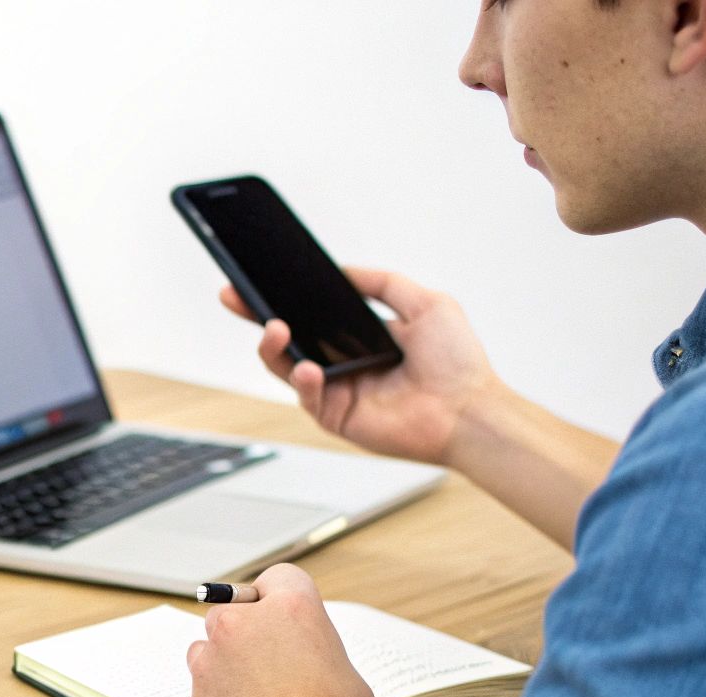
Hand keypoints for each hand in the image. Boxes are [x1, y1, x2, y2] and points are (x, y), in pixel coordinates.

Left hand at [187, 563, 385, 696]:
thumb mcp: (343, 666)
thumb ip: (314, 648)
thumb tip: (308, 660)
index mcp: (291, 605)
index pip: (278, 577)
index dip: (278, 596)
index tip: (275, 612)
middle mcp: (245, 619)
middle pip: (234, 609)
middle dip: (244, 629)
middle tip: (264, 660)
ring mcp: (214, 651)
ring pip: (209, 643)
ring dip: (223, 660)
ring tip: (252, 693)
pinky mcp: (197, 685)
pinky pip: (201, 681)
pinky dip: (214, 692)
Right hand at [221, 267, 503, 465]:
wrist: (470, 409)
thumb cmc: (459, 362)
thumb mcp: (426, 302)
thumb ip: (383, 282)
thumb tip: (343, 269)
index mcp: (360, 338)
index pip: (312, 316)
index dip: (283, 299)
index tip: (257, 280)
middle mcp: (345, 364)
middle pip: (289, 340)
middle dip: (258, 318)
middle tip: (235, 297)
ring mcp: (338, 392)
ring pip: (287, 368)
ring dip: (274, 348)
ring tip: (276, 328)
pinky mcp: (338, 418)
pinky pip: (307, 398)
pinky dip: (303, 381)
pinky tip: (309, 368)